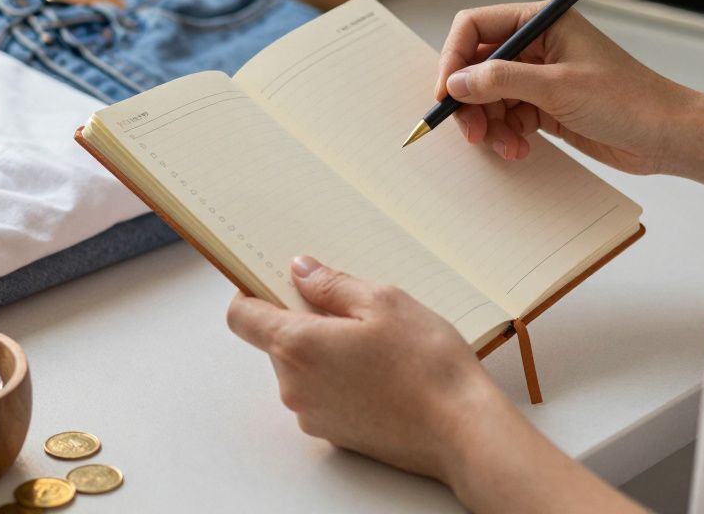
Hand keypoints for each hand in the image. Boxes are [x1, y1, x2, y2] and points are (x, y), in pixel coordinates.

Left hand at [227, 257, 646, 511]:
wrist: (461, 430)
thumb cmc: (426, 364)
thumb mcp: (383, 301)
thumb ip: (331, 284)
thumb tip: (300, 269)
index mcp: (296, 346)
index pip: (242, 318)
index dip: (250, 294)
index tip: (271, 281)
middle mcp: (293, 386)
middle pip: (277, 343)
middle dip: (306, 321)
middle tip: (355, 311)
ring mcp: (312, 415)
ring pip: (303, 369)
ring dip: (326, 351)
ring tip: (377, 345)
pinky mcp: (334, 435)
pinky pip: (323, 394)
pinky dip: (341, 379)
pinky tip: (382, 372)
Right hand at [435, 2, 686, 174]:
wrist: (666, 136)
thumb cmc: (628, 99)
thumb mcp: (558, 87)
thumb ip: (501, 80)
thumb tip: (455, 83)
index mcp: (542, 21)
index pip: (476, 27)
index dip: (454, 58)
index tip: (446, 93)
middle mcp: (537, 44)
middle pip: (477, 66)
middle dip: (469, 100)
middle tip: (471, 131)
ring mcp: (540, 77)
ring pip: (488, 96)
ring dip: (489, 124)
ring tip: (504, 146)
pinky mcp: (544, 106)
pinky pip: (506, 117)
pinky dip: (505, 135)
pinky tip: (519, 149)